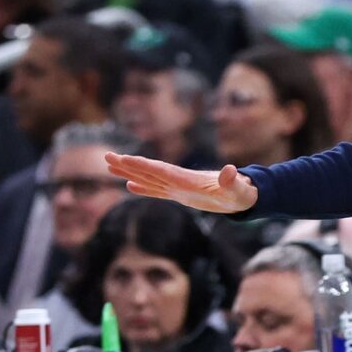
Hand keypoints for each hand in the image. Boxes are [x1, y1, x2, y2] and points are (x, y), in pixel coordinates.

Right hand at [108, 153, 259, 214]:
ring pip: (149, 178)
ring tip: (110, 166)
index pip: (160, 170)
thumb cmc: (242, 193)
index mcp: (188, 179)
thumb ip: (232, 181)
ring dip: (130, 172)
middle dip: (128, 164)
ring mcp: (179, 187)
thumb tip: (231, 171)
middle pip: (148, 170)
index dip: (142, 165)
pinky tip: (130, 185)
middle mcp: (179, 180)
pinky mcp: (181, 195)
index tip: (124, 159)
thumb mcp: (239, 189)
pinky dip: (143, 188)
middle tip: (106, 156)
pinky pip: (157, 190)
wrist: (245, 195)